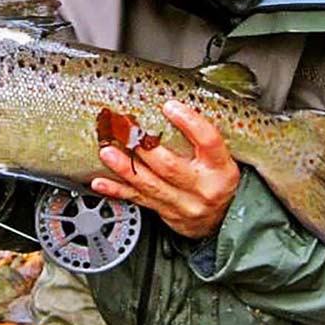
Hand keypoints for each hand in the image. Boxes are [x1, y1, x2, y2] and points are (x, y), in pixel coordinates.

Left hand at [90, 100, 240, 238]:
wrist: (223, 220)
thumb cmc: (218, 180)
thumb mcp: (222, 159)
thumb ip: (202, 140)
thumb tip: (173, 104)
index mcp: (221, 169)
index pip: (208, 142)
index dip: (190, 123)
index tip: (170, 106)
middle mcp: (203, 188)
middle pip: (171, 166)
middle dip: (144, 147)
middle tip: (124, 129)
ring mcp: (184, 204)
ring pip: (150, 185)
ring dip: (125, 167)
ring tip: (108, 151)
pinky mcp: (166, 213)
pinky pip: (138, 199)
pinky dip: (116, 190)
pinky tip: (101, 181)